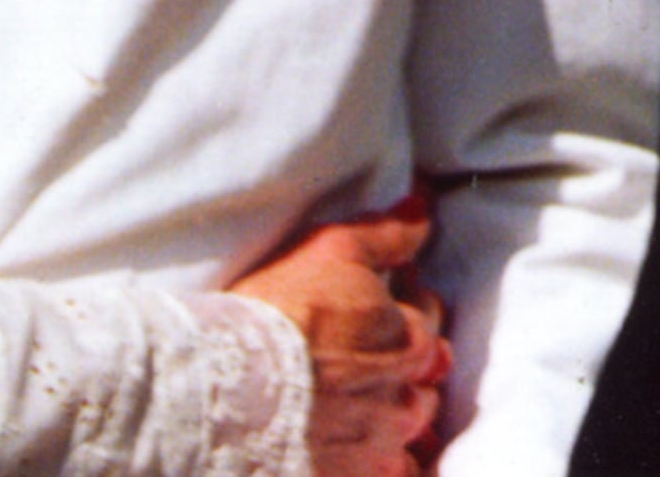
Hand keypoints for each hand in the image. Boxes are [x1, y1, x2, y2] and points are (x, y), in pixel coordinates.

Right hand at [226, 192, 448, 476]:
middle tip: (374, 349)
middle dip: (410, 359)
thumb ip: (385, 234)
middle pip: (427, 373)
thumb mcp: (331, 251)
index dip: (407, 302)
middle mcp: (408, 393)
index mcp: (408, 337)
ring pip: (416, 425)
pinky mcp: (363, 475)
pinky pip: (401, 470)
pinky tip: (371, 445)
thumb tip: (423, 209)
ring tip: (367, 398)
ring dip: (402, 409)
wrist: (231, 386)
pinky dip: (394, 458)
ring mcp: (386, 441)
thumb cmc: (278, 313)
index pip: (428, 315)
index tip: (382, 299)